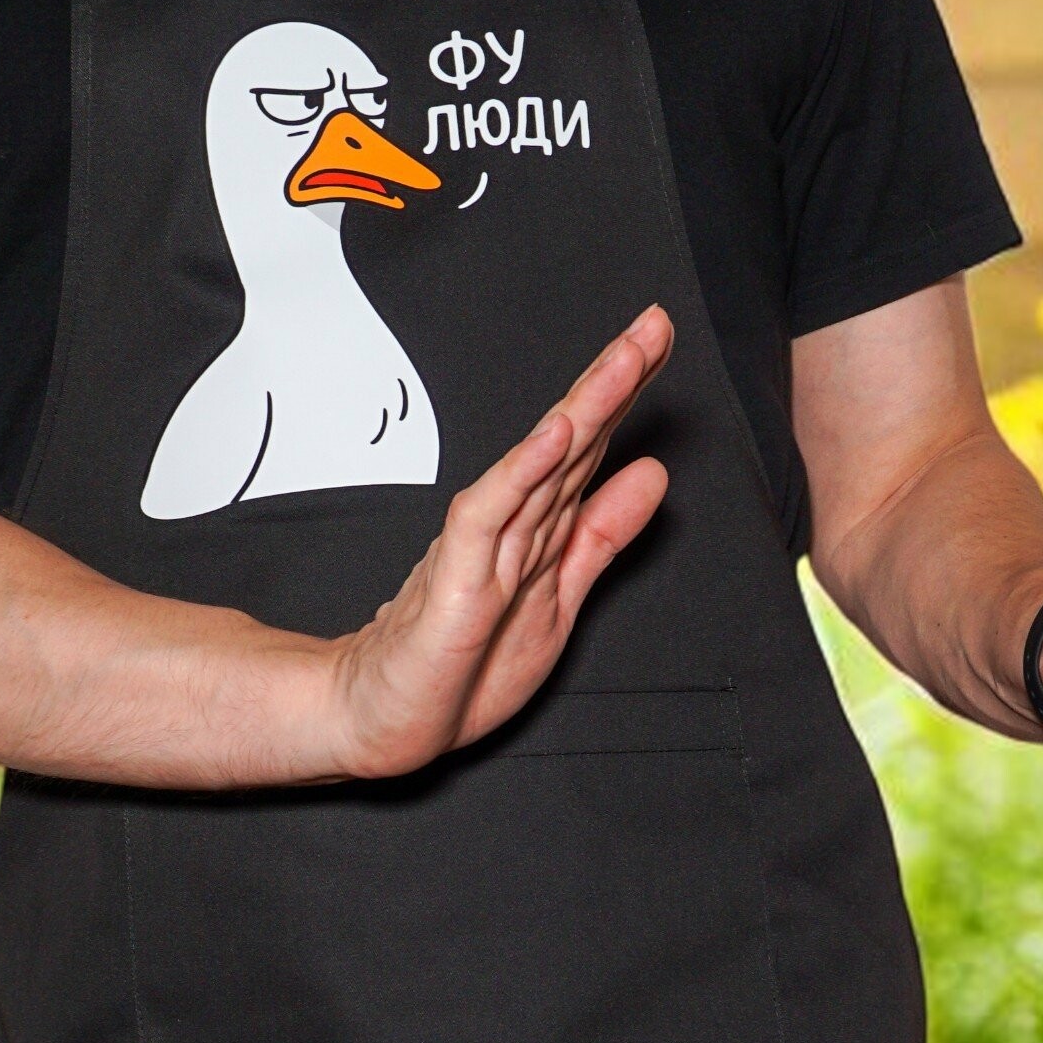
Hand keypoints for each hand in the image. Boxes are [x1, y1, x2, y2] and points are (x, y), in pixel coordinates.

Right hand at [318, 304, 673, 776]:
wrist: (382, 717)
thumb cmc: (458, 666)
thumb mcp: (558, 597)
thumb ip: (600, 536)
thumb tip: (652, 475)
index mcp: (537, 529)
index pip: (588, 449)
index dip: (626, 395)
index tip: (660, 339)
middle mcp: (512, 524)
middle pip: (571, 441)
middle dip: (614, 380)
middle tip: (654, 325)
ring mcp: (483, 547)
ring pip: (541, 465)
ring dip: (583, 410)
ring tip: (622, 361)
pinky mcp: (457, 578)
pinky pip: (491, 514)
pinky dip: (523, 472)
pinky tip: (553, 436)